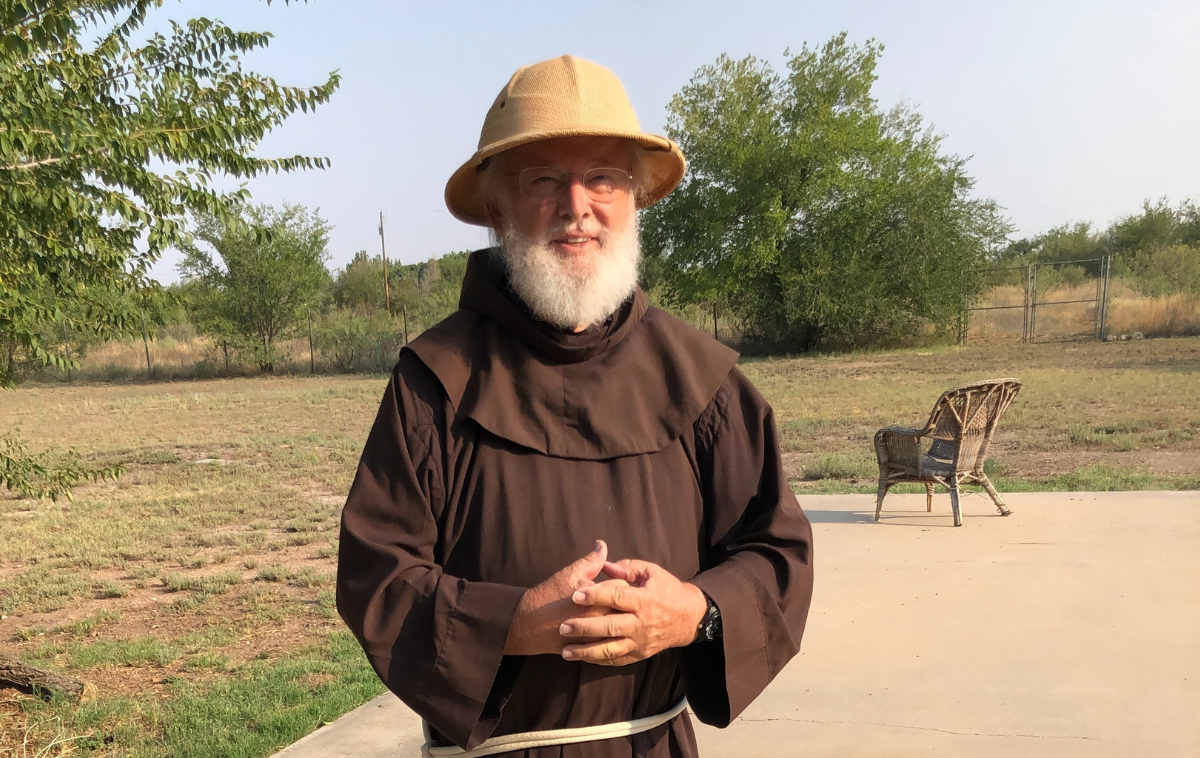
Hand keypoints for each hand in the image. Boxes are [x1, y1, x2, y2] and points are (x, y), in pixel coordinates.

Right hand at [504, 540, 627, 655]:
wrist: (527, 626)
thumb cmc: (548, 597)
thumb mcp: (569, 574)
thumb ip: (591, 561)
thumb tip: (602, 545)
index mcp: (599, 599)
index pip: (624, 587)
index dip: (621, 580)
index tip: (615, 578)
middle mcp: (602, 619)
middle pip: (627, 608)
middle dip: (624, 602)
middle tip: (616, 596)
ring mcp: (598, 637)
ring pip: (622, 628)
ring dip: (620, 620)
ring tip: (611, 612)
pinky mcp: (592, 649)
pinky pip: (612, 644)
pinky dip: (613, 636)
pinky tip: (608, 630)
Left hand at [558, 559, 706, 665]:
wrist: (689, 618)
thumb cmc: (667, 590)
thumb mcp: (652, 572)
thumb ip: (627, 567)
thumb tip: (603, 563)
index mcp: (644, 600)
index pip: (616, 597)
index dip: (595, 595)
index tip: (575, 594)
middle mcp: (641, 623)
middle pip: (609, 627)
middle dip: (584, 627)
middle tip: (563, 626)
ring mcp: (640, 642)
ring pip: (610, 649)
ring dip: (586, 651)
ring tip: (565, 651)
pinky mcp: (640, 654)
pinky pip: (617, 660)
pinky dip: (598, 660)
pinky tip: (582, 658)